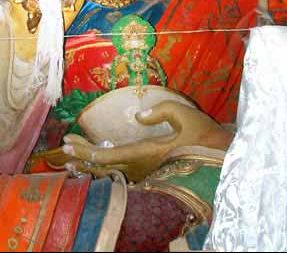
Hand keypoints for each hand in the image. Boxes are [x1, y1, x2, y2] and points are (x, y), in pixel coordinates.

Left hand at [48, 100, 232, 181]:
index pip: (110, 155)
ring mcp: (146, 173)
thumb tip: (139, 116)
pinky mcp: (150, 173)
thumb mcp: (185, 115)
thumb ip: (162, 111)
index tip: (70, 143)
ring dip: (91, 166)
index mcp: (147, 152)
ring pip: (112, 173)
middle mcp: (142, 167)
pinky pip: (121, 174)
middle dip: (83, 158)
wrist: (221, 160)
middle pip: (105, 167)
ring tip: (73, 159)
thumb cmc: (203, 136)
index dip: (87, 151)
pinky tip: (96, 165)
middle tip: (65, 148)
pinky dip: (105, 169)